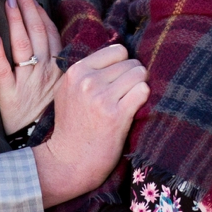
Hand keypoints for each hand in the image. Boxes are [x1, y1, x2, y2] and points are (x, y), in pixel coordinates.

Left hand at [0, 0, 62, 133]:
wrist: (47, 150)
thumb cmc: (53, 119)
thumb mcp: (65, 91)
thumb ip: (62, 68)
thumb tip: (59, 45)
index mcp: (59, 69)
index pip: (51, 34)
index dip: (41, 14)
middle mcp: (44, 72)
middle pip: (37, 33)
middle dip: (28, 9)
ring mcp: (27, 83)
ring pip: (22, 46)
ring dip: (16, 22)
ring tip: (9, 2)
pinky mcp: (10, 96)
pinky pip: (4, 72)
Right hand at [32, 43, 148, 205]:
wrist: (68, 161)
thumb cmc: (72, 127)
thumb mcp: (67, 91)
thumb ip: (86, 72)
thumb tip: (119, 53)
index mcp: (76, 71)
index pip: (117, 50)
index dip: (123, 64)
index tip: (120, 80)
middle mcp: (88, 81)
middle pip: (131, 62)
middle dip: (133, 77)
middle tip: (125, 95)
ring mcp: (101, 97)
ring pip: (139, 73)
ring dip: (139, 87)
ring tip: (129, 102)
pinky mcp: (116, 115)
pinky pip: (143, 91)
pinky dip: (143, 99)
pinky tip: (134, 109)